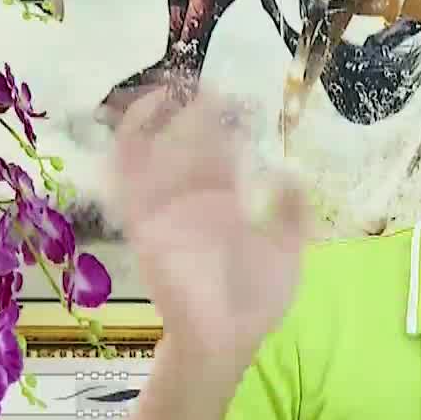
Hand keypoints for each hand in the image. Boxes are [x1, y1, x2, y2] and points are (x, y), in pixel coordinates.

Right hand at [105, 86, 309, 365]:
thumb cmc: (256, 302)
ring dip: (158, 117)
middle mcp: (195, 199)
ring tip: (171, 86)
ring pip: (155, 150)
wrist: (226, 340)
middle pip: (188, 141)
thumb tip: (290, 171)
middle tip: (208, 78)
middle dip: (196, 109)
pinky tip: (142, 115)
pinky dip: (128, 145)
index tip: (242, 93)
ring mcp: (168, 208)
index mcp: (226, 203)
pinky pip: (127, 178)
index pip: (222, 149)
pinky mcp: (145, 223)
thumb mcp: (289, 251)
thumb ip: (293, 212)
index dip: (229, 120)